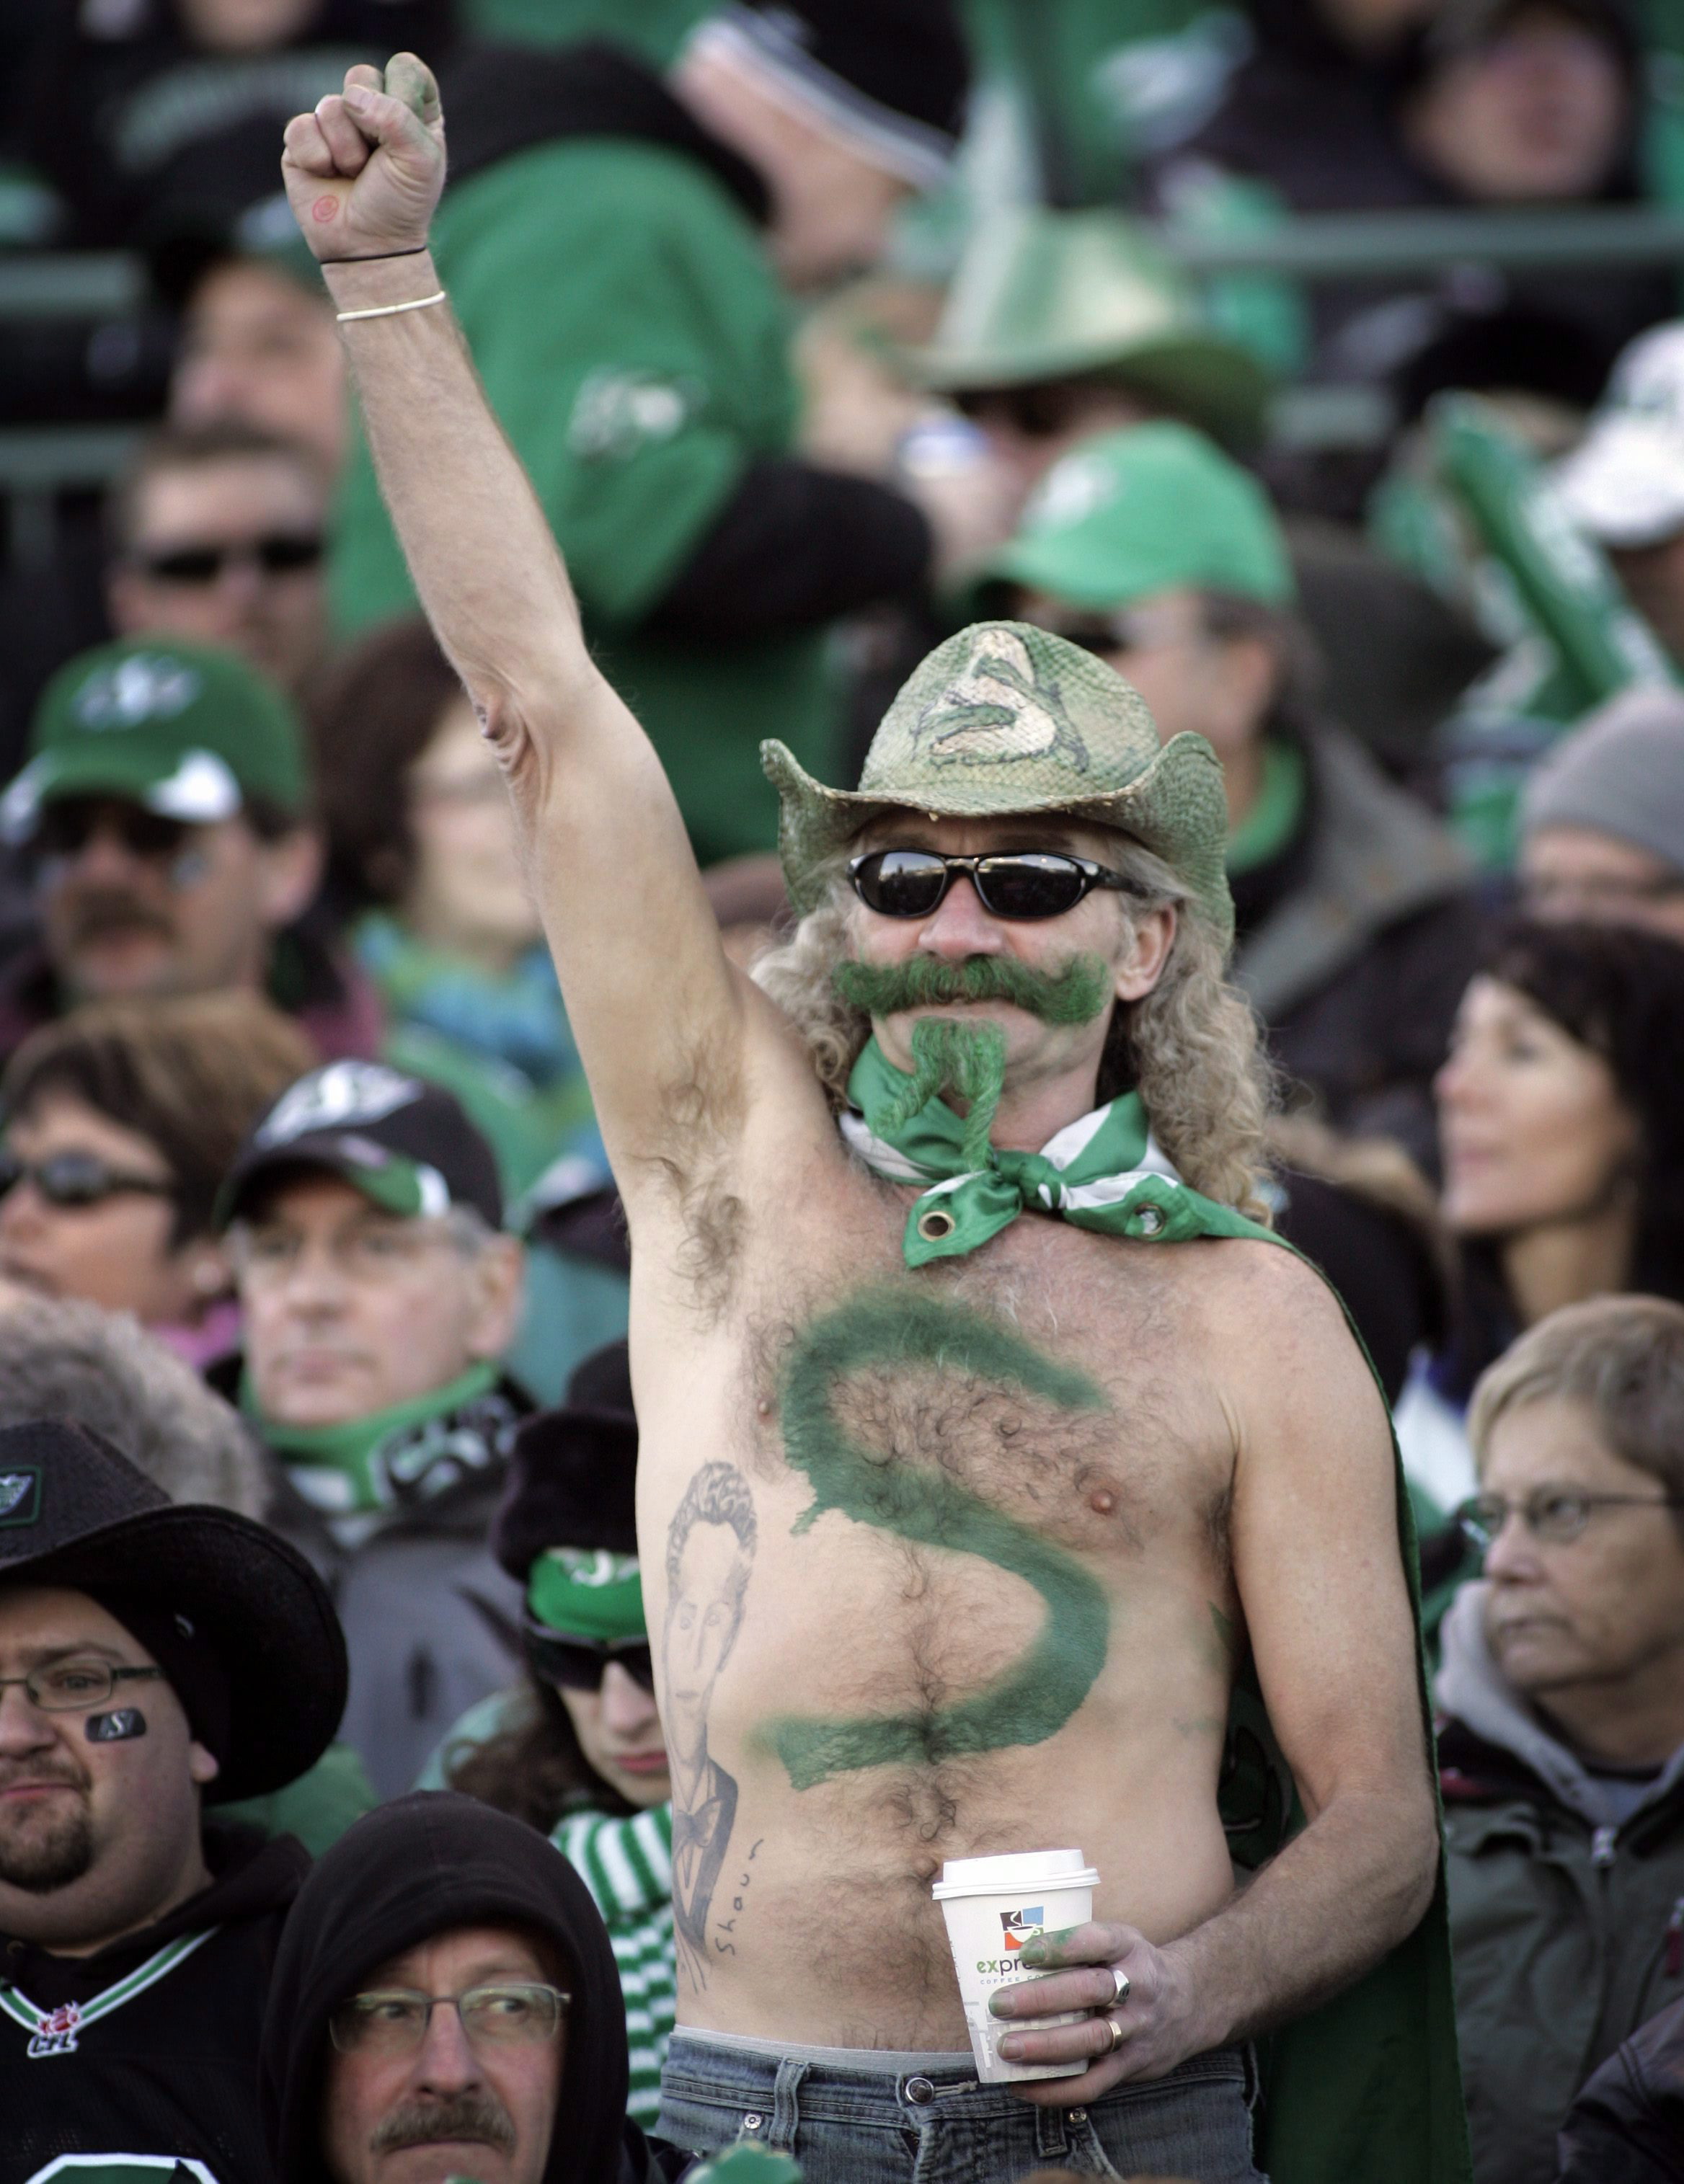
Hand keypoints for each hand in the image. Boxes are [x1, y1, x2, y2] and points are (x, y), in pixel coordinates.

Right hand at [281, 53, 444, 262]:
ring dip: (346, 150)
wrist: (367, 247)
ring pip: (331, 105)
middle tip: (377, 160)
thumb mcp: (420, 161)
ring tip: (354, 175)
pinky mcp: (303, 139)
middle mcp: (373, 110)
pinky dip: (316, 158)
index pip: (404, 68)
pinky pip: (301, 127)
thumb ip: (396, 116)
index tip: (408, 135)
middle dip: (370, 123)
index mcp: (411, 109)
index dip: (403, 96)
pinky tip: (327, 176)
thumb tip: (351, 99)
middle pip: (362, 75)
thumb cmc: (400, 205)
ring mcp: (335, 122)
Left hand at [988, 1921, 1211, 2105]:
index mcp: (1128, 1947)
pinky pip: (1093, 2084)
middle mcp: (1137, 1987)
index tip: (1025, 1953)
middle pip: (1090, 1991)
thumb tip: (1008, 1954)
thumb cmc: (1134, 1967)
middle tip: (1001, 2004)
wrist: (1190, 2003)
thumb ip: (1079, 1947)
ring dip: (1045, 2047)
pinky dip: (1056, 2089)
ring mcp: (1136, 2029)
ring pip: (1091, 2040)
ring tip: (1007, 2048)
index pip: (1097, 1941)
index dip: (1061, 1946)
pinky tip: (1022, 2086)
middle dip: (1042, 1999)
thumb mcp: (1119, 1942)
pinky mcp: (1131, 2065)